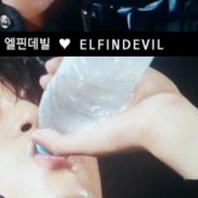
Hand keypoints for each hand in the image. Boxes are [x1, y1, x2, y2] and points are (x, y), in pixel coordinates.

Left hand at [34, 58, 197, 179]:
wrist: (161, 119)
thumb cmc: (124, 135)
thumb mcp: (88, 144)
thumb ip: (60, 143)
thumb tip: (35, 135)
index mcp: (96, 120)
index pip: (70, 106)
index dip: (54, 96)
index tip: (42, 87)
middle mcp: (105, 102)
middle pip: (76, 86)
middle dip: (59, 78)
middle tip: (47, 73)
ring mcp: (116, 84)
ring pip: (89, 71)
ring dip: (70, 65)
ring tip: (56, 62)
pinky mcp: (127, 70)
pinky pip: (106, 59)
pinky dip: (92, 55)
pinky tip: (77, 52)